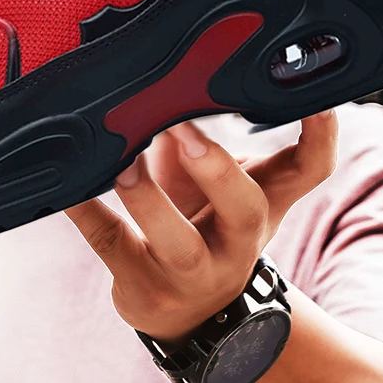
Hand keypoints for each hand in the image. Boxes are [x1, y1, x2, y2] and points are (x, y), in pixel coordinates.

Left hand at [66, 112, 337, 345]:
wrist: (196, 315)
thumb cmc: (211, 230)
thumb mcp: (228, 187)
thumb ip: (218, 134)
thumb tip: (191, 67)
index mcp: (260, 210)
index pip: (308, 172)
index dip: (317, 134)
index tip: (310, 95)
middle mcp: (234, 247)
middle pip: (245, 212)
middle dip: (218, 169)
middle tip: (184, 128)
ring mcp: (187, 274)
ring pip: (175, 241)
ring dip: (147, 197)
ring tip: (123, 161)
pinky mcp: (140, 284)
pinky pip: (110, 244)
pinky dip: (85, 212)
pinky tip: (64, 187)